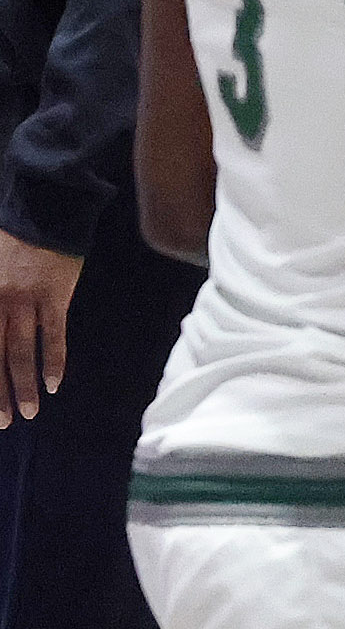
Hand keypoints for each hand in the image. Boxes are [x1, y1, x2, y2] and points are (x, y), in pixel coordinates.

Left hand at [0, 230, 79, 424]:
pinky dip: (54, 361)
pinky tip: (54, 384)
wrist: (41, 207)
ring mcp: (26, 302)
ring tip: (27, 412)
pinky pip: (54, 335)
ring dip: (24, 385)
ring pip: (21, 352)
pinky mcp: (55, 296)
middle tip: (1, 422)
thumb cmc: (4, 233)